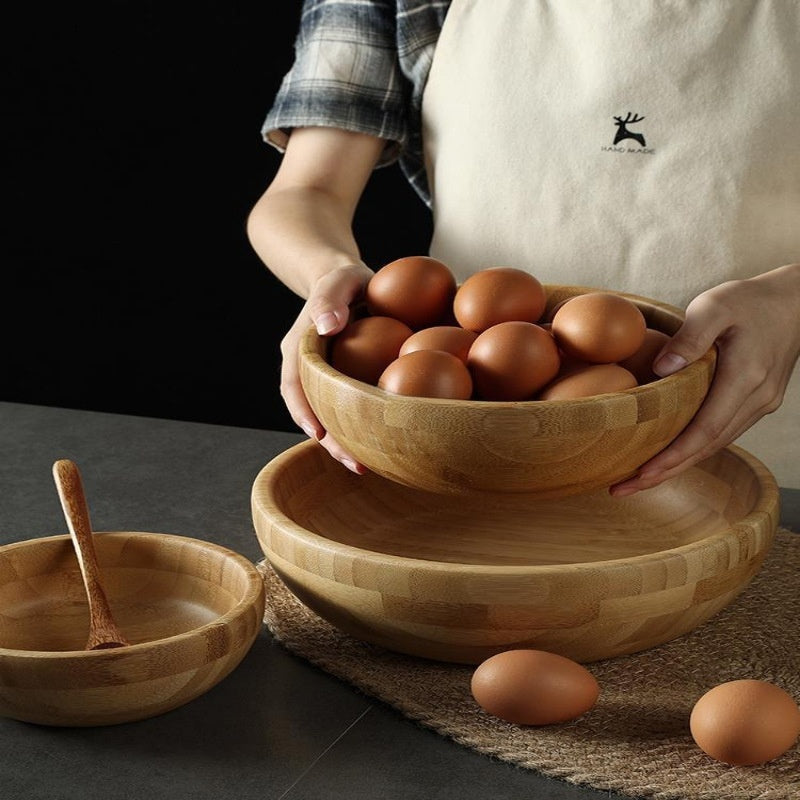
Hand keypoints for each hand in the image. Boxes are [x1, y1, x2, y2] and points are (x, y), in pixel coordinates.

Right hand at [280, 263, 372, 472]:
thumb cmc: (346, 277)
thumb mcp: (341, 276)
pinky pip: (344, 410)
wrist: (348, 282)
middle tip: (355, 465)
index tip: (320, 435)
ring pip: (327, 416)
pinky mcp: (341, 384)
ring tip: (366, 468)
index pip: (294, 384)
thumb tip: (327, 324)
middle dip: (329, 441)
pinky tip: (379, 446)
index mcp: (300, 347)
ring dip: (342, 443)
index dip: (304, 411)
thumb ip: (331, 297)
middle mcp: (307, 368)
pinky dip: (356, 429)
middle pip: (310, 410)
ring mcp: (323, 378)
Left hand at [610, 263, 799, 496]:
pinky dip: (693, 448)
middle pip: (707, 447)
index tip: (641, 474)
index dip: (673, 456)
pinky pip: (721, 433)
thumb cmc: (750, 300)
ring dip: (678, 465)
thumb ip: (689, 336)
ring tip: (637, 480)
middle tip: (622, 489)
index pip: (705, 429)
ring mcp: (760, 404)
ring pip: (715, 445)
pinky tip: (668, 455)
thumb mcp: (715, 306)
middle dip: (665, 472)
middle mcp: (757, 399)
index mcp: (745, 377)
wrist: (795, 301)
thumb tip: (661, 369)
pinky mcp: (756, 402)